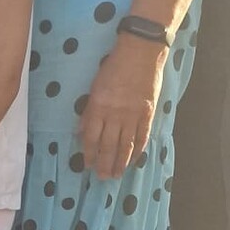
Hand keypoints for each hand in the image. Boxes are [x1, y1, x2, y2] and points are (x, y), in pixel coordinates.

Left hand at [79, 34, 166, 179]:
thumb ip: (89, 111)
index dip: (90, 154)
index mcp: (99, 107)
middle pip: (109, 146)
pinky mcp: (148, 112)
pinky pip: (142, 136)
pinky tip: (134, 160)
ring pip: (126, 145)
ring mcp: (133, 114)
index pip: (92, 138)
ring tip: (117, 174)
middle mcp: (115, 114)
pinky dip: (138, 150)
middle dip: (105, 164)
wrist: (141, 51)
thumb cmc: (114, 66)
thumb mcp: (95, 87)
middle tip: (103, 178)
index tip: (88, 166)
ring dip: (120, 162)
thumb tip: (81, 132)